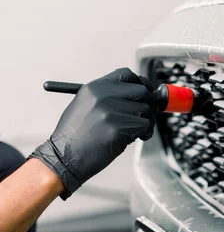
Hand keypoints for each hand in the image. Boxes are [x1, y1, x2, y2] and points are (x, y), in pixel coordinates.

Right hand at [30, 68, 156, 198]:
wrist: (64, 157)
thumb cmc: (77, 136)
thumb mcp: (86, 106)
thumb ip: (109, 97)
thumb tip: (140, 94)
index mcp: (94, 87)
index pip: (127, 74)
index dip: (141, 83)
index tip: (146, 94)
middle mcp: (103, 95)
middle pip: (142, 91)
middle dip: (150, 104)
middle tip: (147, 116)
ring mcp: (111, 111)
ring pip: (146, 110)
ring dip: (148, 122)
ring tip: (137, 131)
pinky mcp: (119, 128)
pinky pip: (146, 125)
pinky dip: (146, 133)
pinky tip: (137, 138)